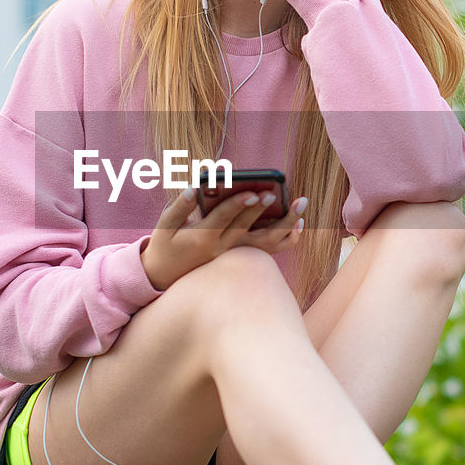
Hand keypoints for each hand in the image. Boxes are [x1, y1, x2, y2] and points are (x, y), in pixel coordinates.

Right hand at [140, 187, 307, 290]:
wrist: (165, 276)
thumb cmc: (165, 244)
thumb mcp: (165, 225)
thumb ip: (180, 206)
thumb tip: (192, 188)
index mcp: (202, 237)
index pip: (224, 218)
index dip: (239, 204)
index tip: (254, 192)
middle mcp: (221, 248)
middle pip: (248, 229)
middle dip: (264, 211)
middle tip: (276, 192)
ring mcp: (232, 255)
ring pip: (262, 243)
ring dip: (283, 226)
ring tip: (300, 208)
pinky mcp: (238, 257)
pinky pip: (265, 250)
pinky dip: (282, 240)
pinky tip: (297, 227)